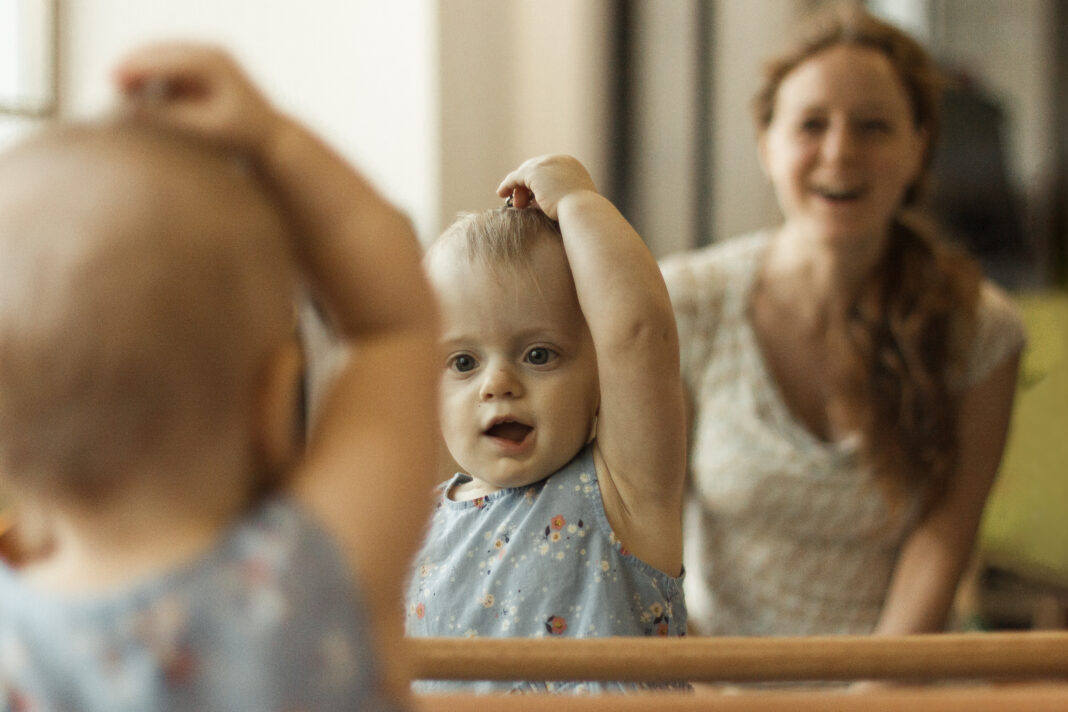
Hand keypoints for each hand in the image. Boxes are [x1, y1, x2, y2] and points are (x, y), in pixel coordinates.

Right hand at [113, 42, 285, 156]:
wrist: (269, 136)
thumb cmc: (241, 136)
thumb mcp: (206, 130)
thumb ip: (171, 118)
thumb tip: (132, 110)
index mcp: (213, 62)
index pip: (163, 57)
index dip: (134, 67)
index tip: (110, 81)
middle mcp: (209, 51)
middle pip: (157, 49)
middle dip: (130, 66)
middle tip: (107, 88)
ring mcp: (204, 56)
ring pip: (158, 55)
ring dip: (137, 70)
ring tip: (120, 95)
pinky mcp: (199, 66)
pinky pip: (164, 65)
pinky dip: (148, 76)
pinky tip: (137, 96)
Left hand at [496, 154, 596, 219]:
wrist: (583, 212)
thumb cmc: (581, 214)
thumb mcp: (573, 203)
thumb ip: (559, 199)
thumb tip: (544, 205)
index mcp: (571, 165)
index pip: (549, 170)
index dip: (537, 183)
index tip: (532, 198)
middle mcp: (559, 160)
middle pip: (535, 169)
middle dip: (526, 186)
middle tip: (521, 203)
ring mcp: (547, 163)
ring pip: (525, 173)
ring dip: (518, 188)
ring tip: (517, 206)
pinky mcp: (534, 172)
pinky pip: (516, 177)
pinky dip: (508, 185)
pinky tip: (501, 194)